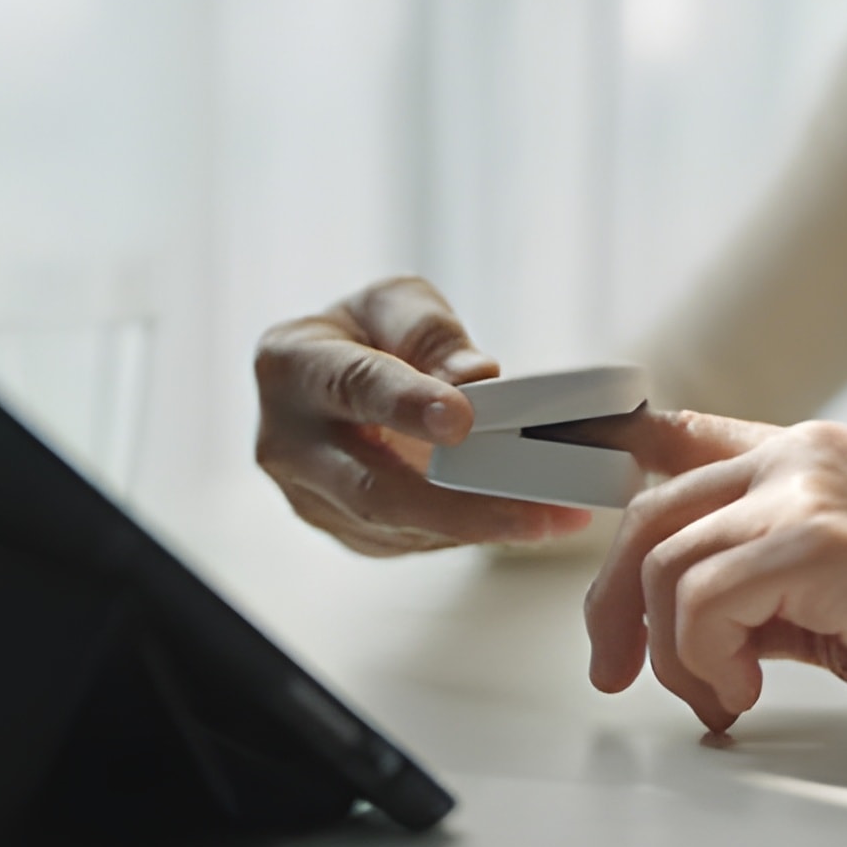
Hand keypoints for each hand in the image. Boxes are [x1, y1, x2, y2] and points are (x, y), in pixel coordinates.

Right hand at [254, 276, 592, 555]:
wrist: (328, 379)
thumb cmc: (366, 333)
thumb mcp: (394, 304)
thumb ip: (431, 334)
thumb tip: (477, 378)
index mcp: (291, 365)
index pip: (354, 387)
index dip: (407, 405)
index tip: (462, 420)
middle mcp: (288, 443)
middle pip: (374, 488)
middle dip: (461, 504)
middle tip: (539, 507)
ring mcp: (310, 499)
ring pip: (398, 527)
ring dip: (482, 527)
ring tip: (558, 515)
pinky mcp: (344, 532)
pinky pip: (411, 542)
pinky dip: (471, 533)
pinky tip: (528, 521)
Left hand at [583, 412, 846, 732]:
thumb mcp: (837, 580)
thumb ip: (760, 574)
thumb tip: (681, 615)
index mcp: (802, 454)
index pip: (675, 433)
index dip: (604, 450)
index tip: (557, 467)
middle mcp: (798, 456)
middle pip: (647, 514)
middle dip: (613, 605)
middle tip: (618, 672)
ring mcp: (808, 493)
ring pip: (664, 563)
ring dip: (673, 653)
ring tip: (719, 694)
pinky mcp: (819, 543)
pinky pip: (701, 601)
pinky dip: (703, 661)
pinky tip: (741, 691)